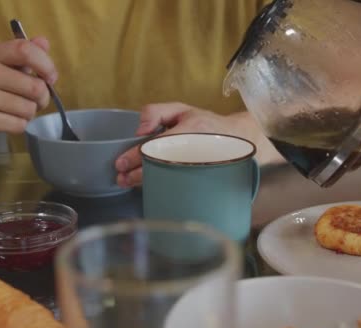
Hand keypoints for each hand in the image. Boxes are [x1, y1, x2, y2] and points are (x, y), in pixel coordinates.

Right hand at [0, 37, 56, 145]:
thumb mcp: (6, 66)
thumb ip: (27, 55)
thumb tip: (43, 42)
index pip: (25, 50)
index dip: (46, 65)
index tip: (51, 78)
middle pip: (35, 87)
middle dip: (43, 98)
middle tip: (33, 100)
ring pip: (29, 109)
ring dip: (29, 113)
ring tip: (16, 110)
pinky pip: (18, 125)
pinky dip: (19, 125)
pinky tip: (6, 120)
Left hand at [115, 102, 246, 187]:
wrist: (238, 138)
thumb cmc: (206, 123)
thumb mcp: (182, 109)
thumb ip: (156, 112)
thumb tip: (139, 131)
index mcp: (189, 129)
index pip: (157, 145)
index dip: (136, 156)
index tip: (121, 164)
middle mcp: (194, 148)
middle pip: (159, 165)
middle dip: (137, 175)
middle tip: (121, 178)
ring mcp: (198, 164)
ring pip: (167, 177)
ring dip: (145, 182)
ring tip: (128, 183)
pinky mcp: (200, 175)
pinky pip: (176, 181)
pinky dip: (159, 184)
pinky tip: (148, 185)